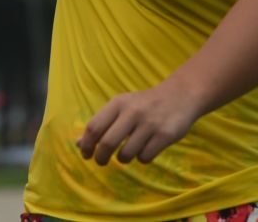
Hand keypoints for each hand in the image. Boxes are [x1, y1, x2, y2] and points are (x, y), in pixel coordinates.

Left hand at [77, 80, 199, 165]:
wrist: (179, 96)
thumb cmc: (144, 104)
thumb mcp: (122, 107)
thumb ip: (102, 123)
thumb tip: (78, 144)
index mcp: (118, 103)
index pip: (94, 127)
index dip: (86, 145)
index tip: (86, 155)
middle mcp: (132, 112)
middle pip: (107, 143)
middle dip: (100, 158)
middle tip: (101, 161)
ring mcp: (149, 124)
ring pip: (126, 155)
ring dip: (123, 159)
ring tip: (128, 151)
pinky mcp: (164, 136)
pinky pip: (144, 158)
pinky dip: (142, 158)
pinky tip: (146, 148)